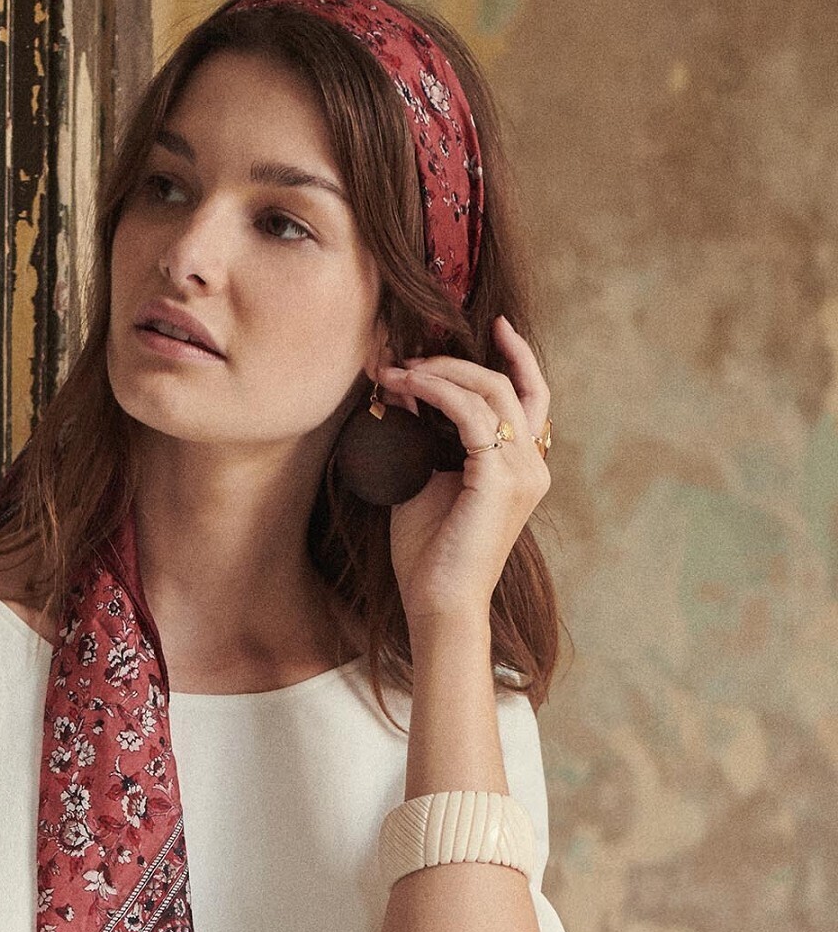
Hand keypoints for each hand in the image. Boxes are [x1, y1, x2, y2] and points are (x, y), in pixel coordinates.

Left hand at [376, 313, 551, 633]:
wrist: (438, 605)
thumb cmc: (430, 555)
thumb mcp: (425, 480)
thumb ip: (422, 436)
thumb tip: (403, 387)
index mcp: (523, 468)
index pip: (530, 397)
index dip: (518, 356)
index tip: (495, 326)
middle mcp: (532, 466)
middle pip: (510, 385)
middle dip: (459, 360)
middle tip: (412, 354)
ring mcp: (522, 471)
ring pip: (491, 391)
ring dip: (440, 373)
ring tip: (397, 372)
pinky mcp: (500, 479)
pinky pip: (473, 415)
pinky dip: (438, 394)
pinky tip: (406, 388)